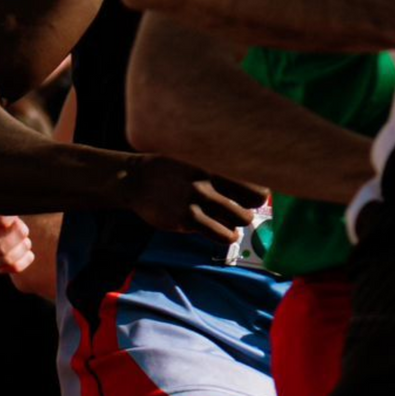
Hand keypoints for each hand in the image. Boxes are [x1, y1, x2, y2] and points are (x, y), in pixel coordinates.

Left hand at [0, 207, 34, 274]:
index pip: (13, 214)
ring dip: (8, 260)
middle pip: (22, 233)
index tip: (0, 224)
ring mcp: (14, 239)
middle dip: (4, 247)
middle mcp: (10, 225)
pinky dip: (15, 267)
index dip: (9, 220)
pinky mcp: (15, 252)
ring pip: (26, 249)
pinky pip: (27, 259)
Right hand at [123, 155, 264, 242]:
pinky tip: (219, 231)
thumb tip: (253, 189)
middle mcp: (207, 179)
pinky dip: (226, 235)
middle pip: (256, 199)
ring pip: (242, 218)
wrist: (133, 180)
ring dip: (238, 223)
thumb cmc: (169, 171)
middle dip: (250, 207)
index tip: (253, 197)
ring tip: (227, 222)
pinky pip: (222, 234)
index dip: (260, 191)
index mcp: (211, 162)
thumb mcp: (193, 160)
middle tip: (238, 209)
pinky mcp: (187, 218)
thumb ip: (219, 171)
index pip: (254, 177)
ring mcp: (197, 198)